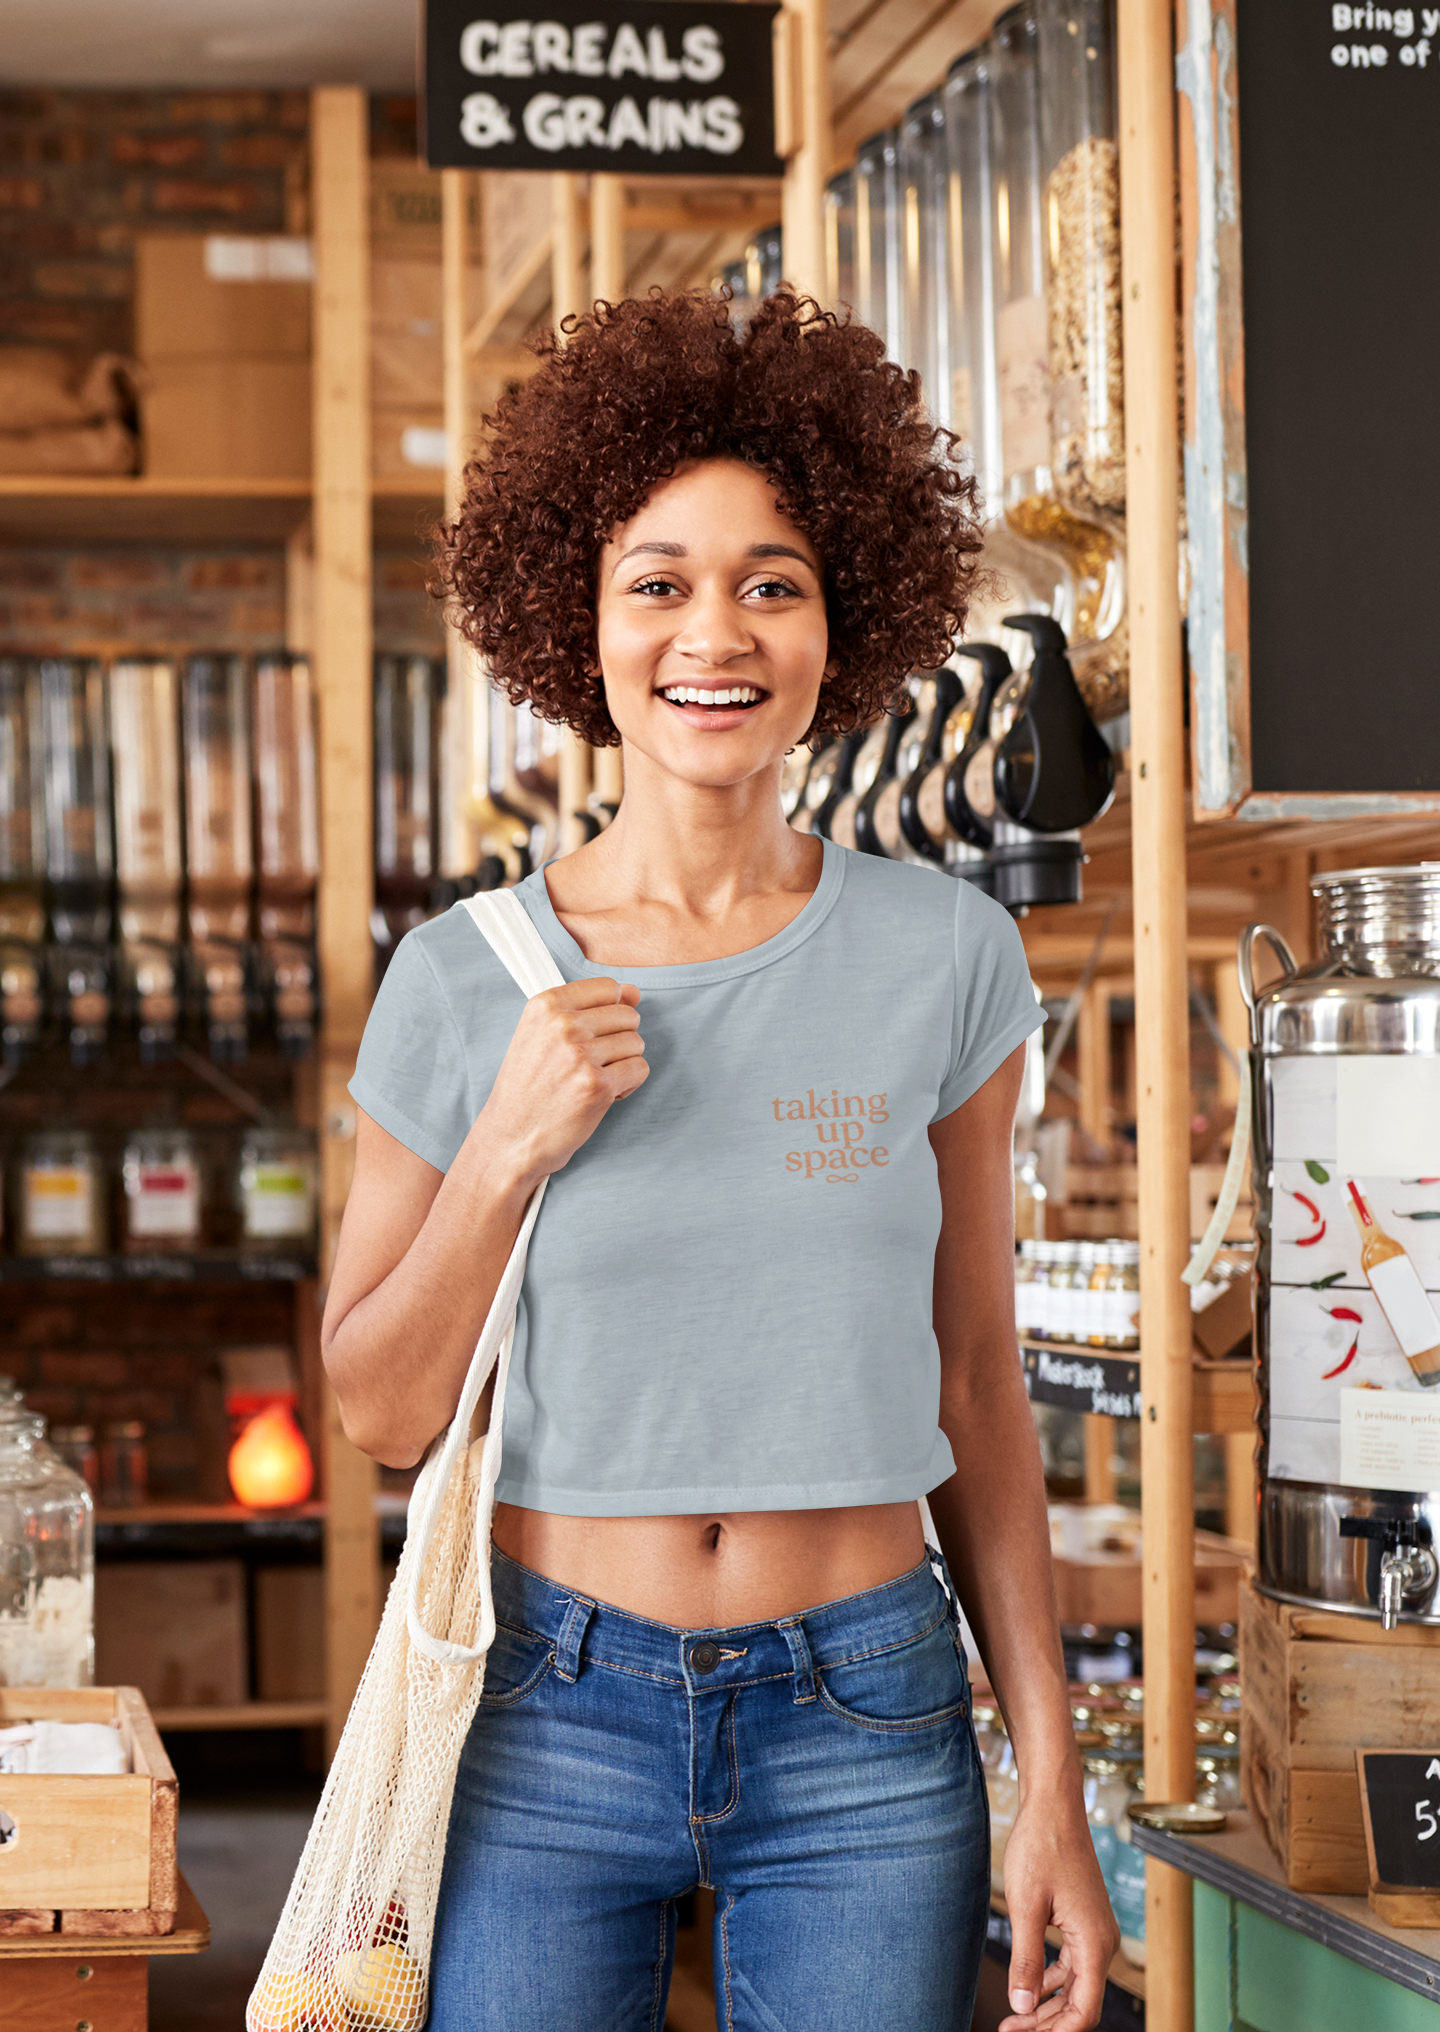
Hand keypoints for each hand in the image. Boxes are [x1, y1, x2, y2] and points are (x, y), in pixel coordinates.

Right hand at [478, 977, 647, 1187]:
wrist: (511, 1137)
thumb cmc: (529, 1087)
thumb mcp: (542, 1035)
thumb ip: (588, 1008)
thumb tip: (634, 992)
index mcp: (545, 1005)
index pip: (608, 986)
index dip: (612, 1010)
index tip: (596, 1032)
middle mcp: (562, 1025)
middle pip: (627, 1015)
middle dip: (620, 1040)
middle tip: (592, 1063)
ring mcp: (580, 1055)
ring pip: (636, 1043)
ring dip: (624, 1064)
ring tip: (594, 1079)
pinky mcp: (597, 1086)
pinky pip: (639, 1069)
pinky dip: (628, 1085)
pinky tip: (603, 1095)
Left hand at [999, 1791, 1118, 2031]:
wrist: (1053, 1806)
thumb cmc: (1041, 1847)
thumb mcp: (1026, 1906)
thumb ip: (1025, 1960)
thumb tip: (1021, 2005)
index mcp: (1094, 1943)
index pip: (1084, 2010)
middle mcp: (1101, 1940)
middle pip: (1080, 2002)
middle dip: (1047, 2023)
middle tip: (1010, 2031)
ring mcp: (1094, 1930)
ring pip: (1074, 1985)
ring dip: (1047, 2004)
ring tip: (1015, 2018)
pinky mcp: (1083, 1920)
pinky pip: (1071, 1964)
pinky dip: (1051, 1980)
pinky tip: (1030, 1988)